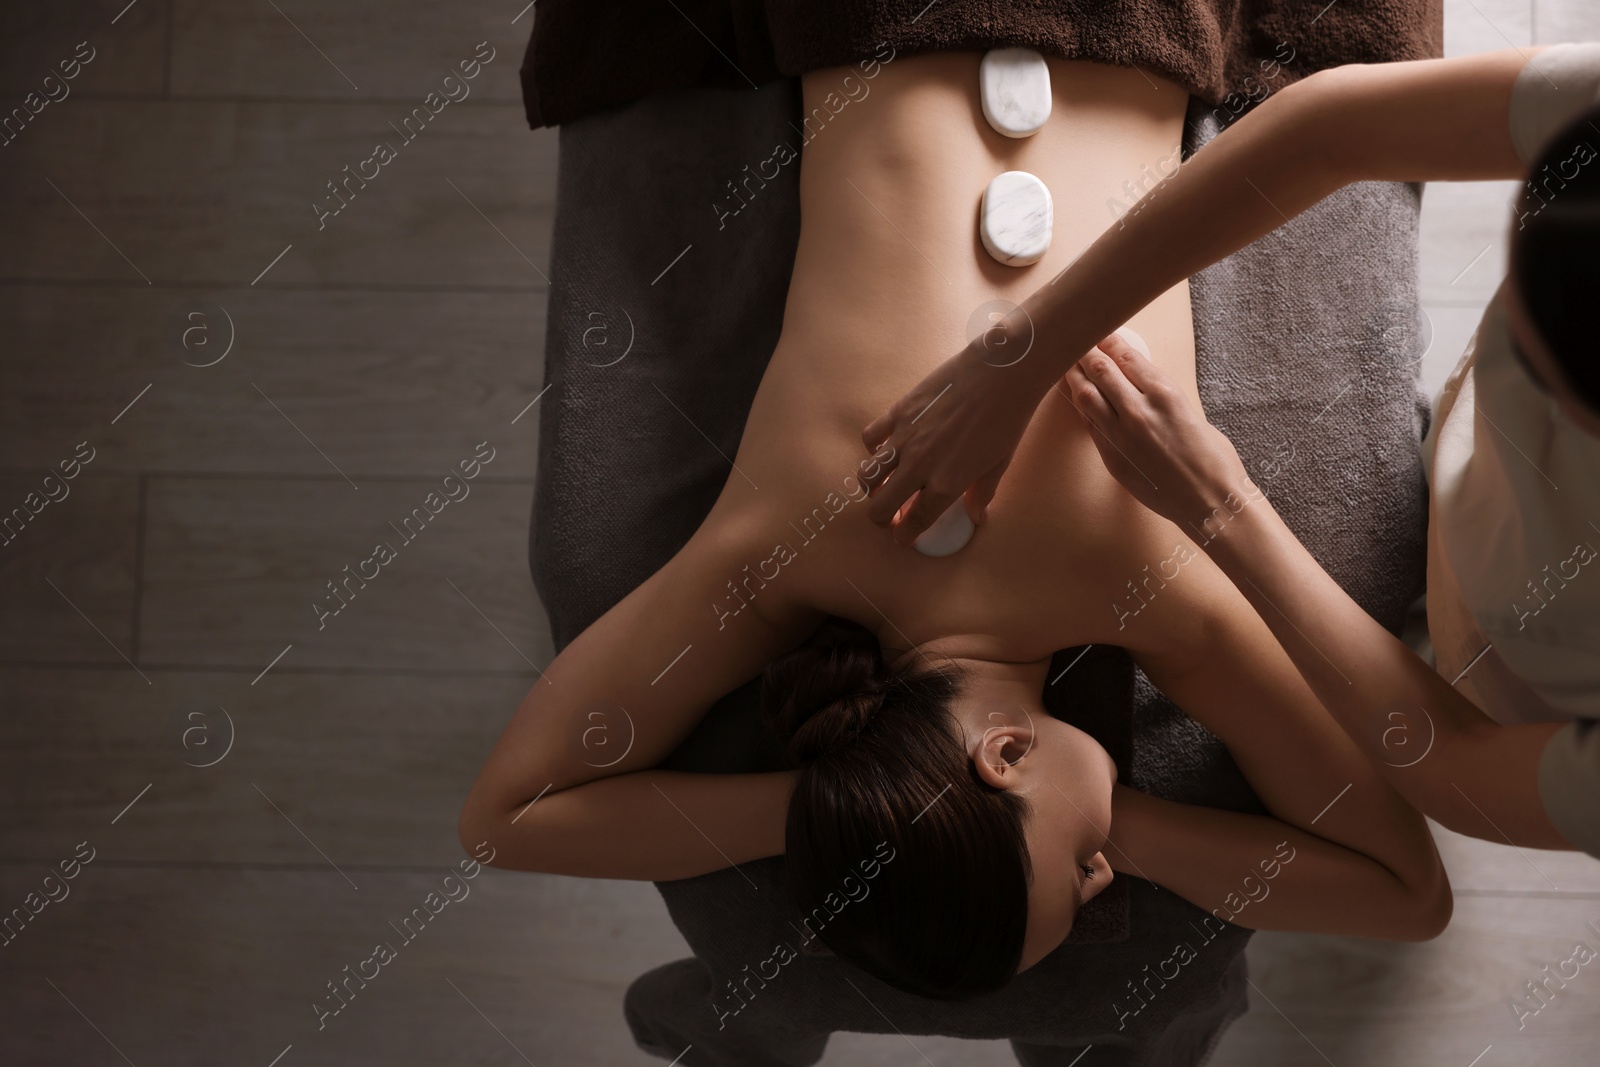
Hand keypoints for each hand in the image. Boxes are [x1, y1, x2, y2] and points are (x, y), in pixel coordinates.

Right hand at [861, 339, 1053, 545]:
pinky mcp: (898, 412)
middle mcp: (920, 466)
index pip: (914, 523)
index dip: (906, 536)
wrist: (1002, 372)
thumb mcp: (999, 464)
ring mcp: (905, 438)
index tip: (904, 538)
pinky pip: (870, 437)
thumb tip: (976, 517)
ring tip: (884, 484)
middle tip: (891, 515)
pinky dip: (873, 447)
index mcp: (947, 484)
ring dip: (872, 487)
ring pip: (867, 476)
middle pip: (880, 508)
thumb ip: (981, 494)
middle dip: (883, 518)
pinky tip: (887, 446)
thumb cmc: (1007, 419)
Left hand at [1064, 333, 1257, 535]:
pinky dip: (1083, 408)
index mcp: (1165, 394)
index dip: (1109, 341)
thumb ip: (1161, 396)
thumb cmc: (1213, 458)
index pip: (1126, 357)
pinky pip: (1090, 426)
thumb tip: (1139, 383)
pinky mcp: (1112, 458)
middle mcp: (1139, 411)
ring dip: (1074, 378)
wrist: (1211, 502)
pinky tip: (1077, 399)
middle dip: (1085, 352)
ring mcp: (1121, 436)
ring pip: (1086, 397)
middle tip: (1075, 342)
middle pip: (1100, 371)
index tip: (1100, 333)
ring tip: (1066, 366)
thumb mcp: (1190, 412)